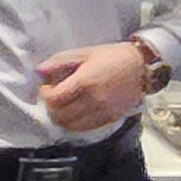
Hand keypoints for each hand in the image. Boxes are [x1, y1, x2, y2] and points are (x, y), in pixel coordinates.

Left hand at [36, 39, 156, 137]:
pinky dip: (76, 123)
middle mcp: (93, 100)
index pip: (54, 99)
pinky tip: (77, 112)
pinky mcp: (110, 118)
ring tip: (65, 105)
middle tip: (54, 97)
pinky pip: (86, 128)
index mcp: (85, 81)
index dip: (45, 95)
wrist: (141, 66)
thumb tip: (39, 70)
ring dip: (62, 117)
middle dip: (52, 107)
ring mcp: (102, 111)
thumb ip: (60, 61)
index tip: (46, 87)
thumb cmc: (113, 56)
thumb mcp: (85, 53)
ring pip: (71, 126)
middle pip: (60, 116)